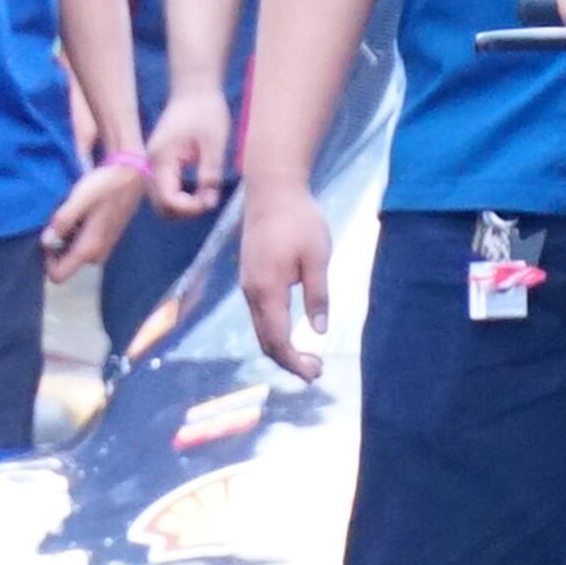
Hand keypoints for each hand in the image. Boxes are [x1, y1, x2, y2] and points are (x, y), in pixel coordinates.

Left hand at [43, 158, 146, 278]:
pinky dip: (75, 231)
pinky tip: (79, 211)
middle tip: (57, 218)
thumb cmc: (104, 186)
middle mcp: (96, 255)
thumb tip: (45, 242)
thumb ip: (63, 221)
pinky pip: (81, 243)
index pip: (58, 275)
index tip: (44, 235)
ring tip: (70, 212)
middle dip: (55, 244)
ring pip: (71, 252)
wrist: (130, 176)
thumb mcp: (79, 199)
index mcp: (89, 250)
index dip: (45, 259)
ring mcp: (102, 248)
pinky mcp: (104, 239)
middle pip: (63, 263)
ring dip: (65, 236)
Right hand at [145, 86, 230, 215]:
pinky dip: (181, 195)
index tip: (209, 200)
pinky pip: (166, 189)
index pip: (167, 200)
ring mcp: (154, 164)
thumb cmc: (205, 112)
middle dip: (184, 210)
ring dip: (183, 205)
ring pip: (162, 200)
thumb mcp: (214, 144)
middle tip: (208, 199)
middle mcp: (151, 164)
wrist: (195, 89)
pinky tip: (199, 187)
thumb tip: (209, 203)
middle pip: (160, 206)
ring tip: (206, 193)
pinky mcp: (161, 162)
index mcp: (161, 159)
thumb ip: (209, 174)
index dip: (189, 208)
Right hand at [237, 176, 334, 379]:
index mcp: (268, 290)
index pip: (278, 340)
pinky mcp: (250, 276)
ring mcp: (247, 284)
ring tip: (307, 356)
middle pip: (264, 340)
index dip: (295, 362)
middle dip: (288, 361)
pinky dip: (274, 331)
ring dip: (281, 347)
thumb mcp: (317, 257)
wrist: (271, 191)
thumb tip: (318, 330)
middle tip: (316, 370)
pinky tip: (291, 331)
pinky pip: (259, 315)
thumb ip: (317, 295)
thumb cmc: (299, 221)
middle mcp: (252, 292)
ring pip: (260, 329)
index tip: (316, 373)